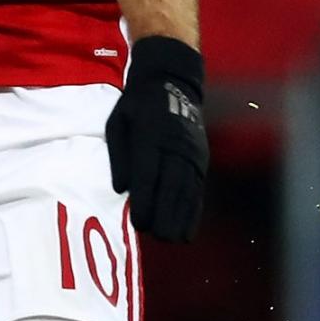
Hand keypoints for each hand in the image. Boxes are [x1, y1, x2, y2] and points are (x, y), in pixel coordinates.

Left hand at [106, 35, 208, 242]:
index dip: (146, 200)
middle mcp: (175, 145)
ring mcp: (192, 152)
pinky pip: (198, 187)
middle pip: (171, 185)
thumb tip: (120, 188)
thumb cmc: (137, 105)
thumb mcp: (118, 121)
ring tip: (172, 239)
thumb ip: (118, 155)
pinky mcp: (201, 158)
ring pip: (188, 189)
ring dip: (181, 216)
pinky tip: (188, 228)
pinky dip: (194, 210)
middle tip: (156, 237)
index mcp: (150, 135)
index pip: (148, 172)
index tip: (140, 223)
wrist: (172, 81)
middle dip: (165, 213)